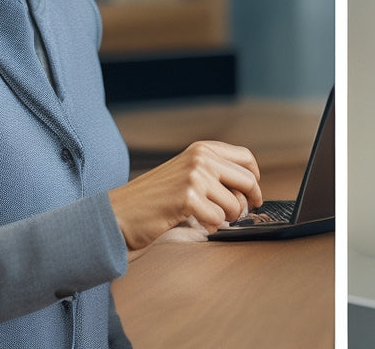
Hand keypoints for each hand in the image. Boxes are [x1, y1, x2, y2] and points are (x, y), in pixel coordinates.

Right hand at [108, 141, 261, 255]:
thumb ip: (214, 173)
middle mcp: (201, 157)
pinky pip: (219, 218)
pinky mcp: (189, 198)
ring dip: (227, 218)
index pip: (246, 158)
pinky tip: (198, 224)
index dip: (254, 178)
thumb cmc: (154, 199)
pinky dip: (211, 226)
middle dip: (248, 201)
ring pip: (235, 204)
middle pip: (247, 180)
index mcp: (203, 148)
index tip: (254, 193)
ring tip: (209, 219)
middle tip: (240, 214)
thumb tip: (249, 189)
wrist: (119, 214)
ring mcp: (195, 176)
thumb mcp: (187, 173)